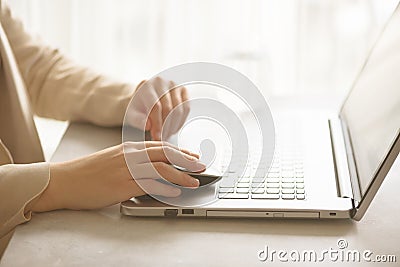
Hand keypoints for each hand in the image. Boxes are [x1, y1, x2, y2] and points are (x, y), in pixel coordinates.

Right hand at [29, 142, 204, 211]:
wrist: (65, 180)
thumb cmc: (88, 171)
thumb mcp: (113, 159)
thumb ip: (133, 160)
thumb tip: (152, 166)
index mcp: (129, 149)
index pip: (161, 147)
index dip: (180, 151)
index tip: (194, 156)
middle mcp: (129, 156)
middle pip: (164, 155)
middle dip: (186, 160)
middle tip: (201, 166)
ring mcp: (125, 171)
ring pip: (159, 169)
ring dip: (180, 176)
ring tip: (193, 181)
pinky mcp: (120, 186)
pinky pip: (147, 185)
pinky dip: (163, 188)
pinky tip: (174, 192)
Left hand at [126, 77, 189, 140]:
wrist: (144, 95)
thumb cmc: (138, 105)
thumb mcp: (132, 114)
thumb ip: (138, 120)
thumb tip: (148, 126)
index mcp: (147, 86)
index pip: (156, 107)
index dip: (158, 124)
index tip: (157, 137)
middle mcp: (162, 82)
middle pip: (169, 108)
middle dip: (166, 127)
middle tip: (162, 139)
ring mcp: (174, 85)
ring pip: (179, 109)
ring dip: (174, 126)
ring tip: (167, 134)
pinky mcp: (182, 90)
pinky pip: (186, 108)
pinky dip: (181, 121)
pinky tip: (174, 127)